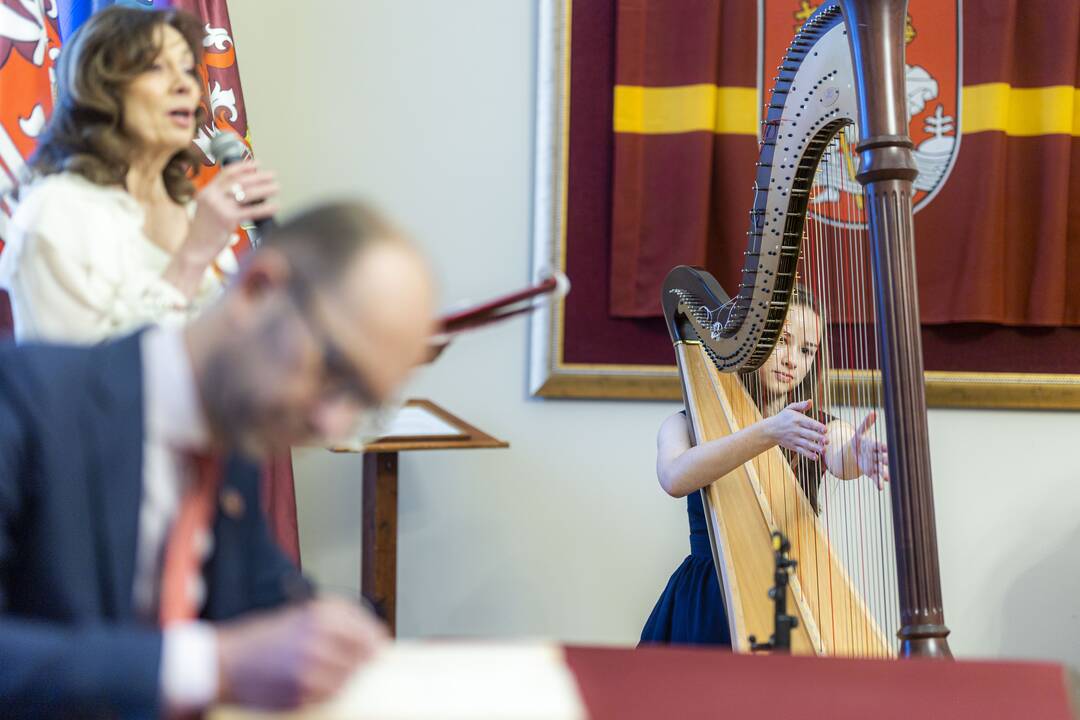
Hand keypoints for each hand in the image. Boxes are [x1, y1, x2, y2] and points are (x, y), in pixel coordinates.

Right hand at [183, 161, 278, 264]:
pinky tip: (275, 206)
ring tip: (276, 188)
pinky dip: (265, 208)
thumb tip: (245, 191)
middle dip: (259, 176)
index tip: (257, 164)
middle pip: (240, 181)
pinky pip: (251, 211)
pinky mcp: (227, 220)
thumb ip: (222, 199)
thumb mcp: (208, 209)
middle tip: (273, 175)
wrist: (195, 249)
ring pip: (247, 193)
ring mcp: (219, 207)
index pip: (227, 173)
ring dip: (265, 189)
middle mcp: (212, 196)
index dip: (244, 167)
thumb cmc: (205, 232)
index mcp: (207, 191)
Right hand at [216, 597, 386, 708]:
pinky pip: (330, 695)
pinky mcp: (302, 693)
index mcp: (321, 614)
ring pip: (349, 677)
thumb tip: (376, 636)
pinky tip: (310, 682)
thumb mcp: (303, 613)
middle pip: (363, 656)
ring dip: (343, 676)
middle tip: (347, 659)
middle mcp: (319, 638)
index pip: (369, 631)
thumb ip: (341, 620)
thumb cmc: (265, 637)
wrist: (229, 662)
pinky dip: (326, 690)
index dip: (375, 640)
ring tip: (322, 669)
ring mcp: (311, 668)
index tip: (377, 644)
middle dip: (360, 659)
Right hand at [767, 399, 827, 459]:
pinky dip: (808, 455)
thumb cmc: (783, 417)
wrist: (770, 430)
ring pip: (806, 444)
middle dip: (818, 438)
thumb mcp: (790, 408)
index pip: (809, 423)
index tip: (825, 429)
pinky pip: (801, 451)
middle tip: (828, 441)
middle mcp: (796, 430)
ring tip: (824, 451)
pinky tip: (816, 457)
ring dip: (815, 448)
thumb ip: (801, 405)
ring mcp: (794, 439)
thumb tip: (811, 401)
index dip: (817, 426)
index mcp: (797, 420)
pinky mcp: (793, 446)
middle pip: (809, 434)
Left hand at [852, 411, 888, 489]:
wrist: (854, 451)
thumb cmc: (859, 439)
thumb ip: (866, 423)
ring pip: (881, 470)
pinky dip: (877, 482)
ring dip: (884, 474)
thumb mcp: (859, 431)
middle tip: (894, 465)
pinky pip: (875, 478)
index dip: (885, 448)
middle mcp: (877, 455)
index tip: (889, 449)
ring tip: (887, 479)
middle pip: (884, 459)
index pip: (882, 446)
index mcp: (876, 445)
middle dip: (888, 462)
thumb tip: (873, 413)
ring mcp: (875, 464)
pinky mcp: (870, 472)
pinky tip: (880, 488)